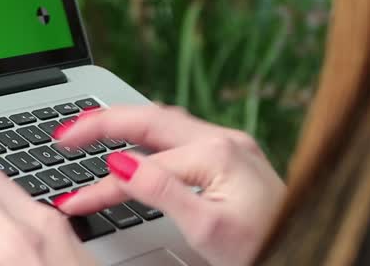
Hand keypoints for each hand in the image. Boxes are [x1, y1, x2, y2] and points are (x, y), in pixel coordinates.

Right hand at [51, 105, 284, 265]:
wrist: (304, 249)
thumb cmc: (262, 246)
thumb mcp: (206, 228)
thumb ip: (162, 192)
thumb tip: (120, 164)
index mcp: (215, 151)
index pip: (142, 165)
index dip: (102, 185)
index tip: (72, 197)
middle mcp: (223, 138)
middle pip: (148, 119)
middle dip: (103, 123)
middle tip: (65, 135)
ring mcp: (229, 145)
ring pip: (164, 124)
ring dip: (126, 127)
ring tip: (90, 131)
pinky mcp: (233, 157)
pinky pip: (181, 137)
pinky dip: (150, 139)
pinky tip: (137, 146)